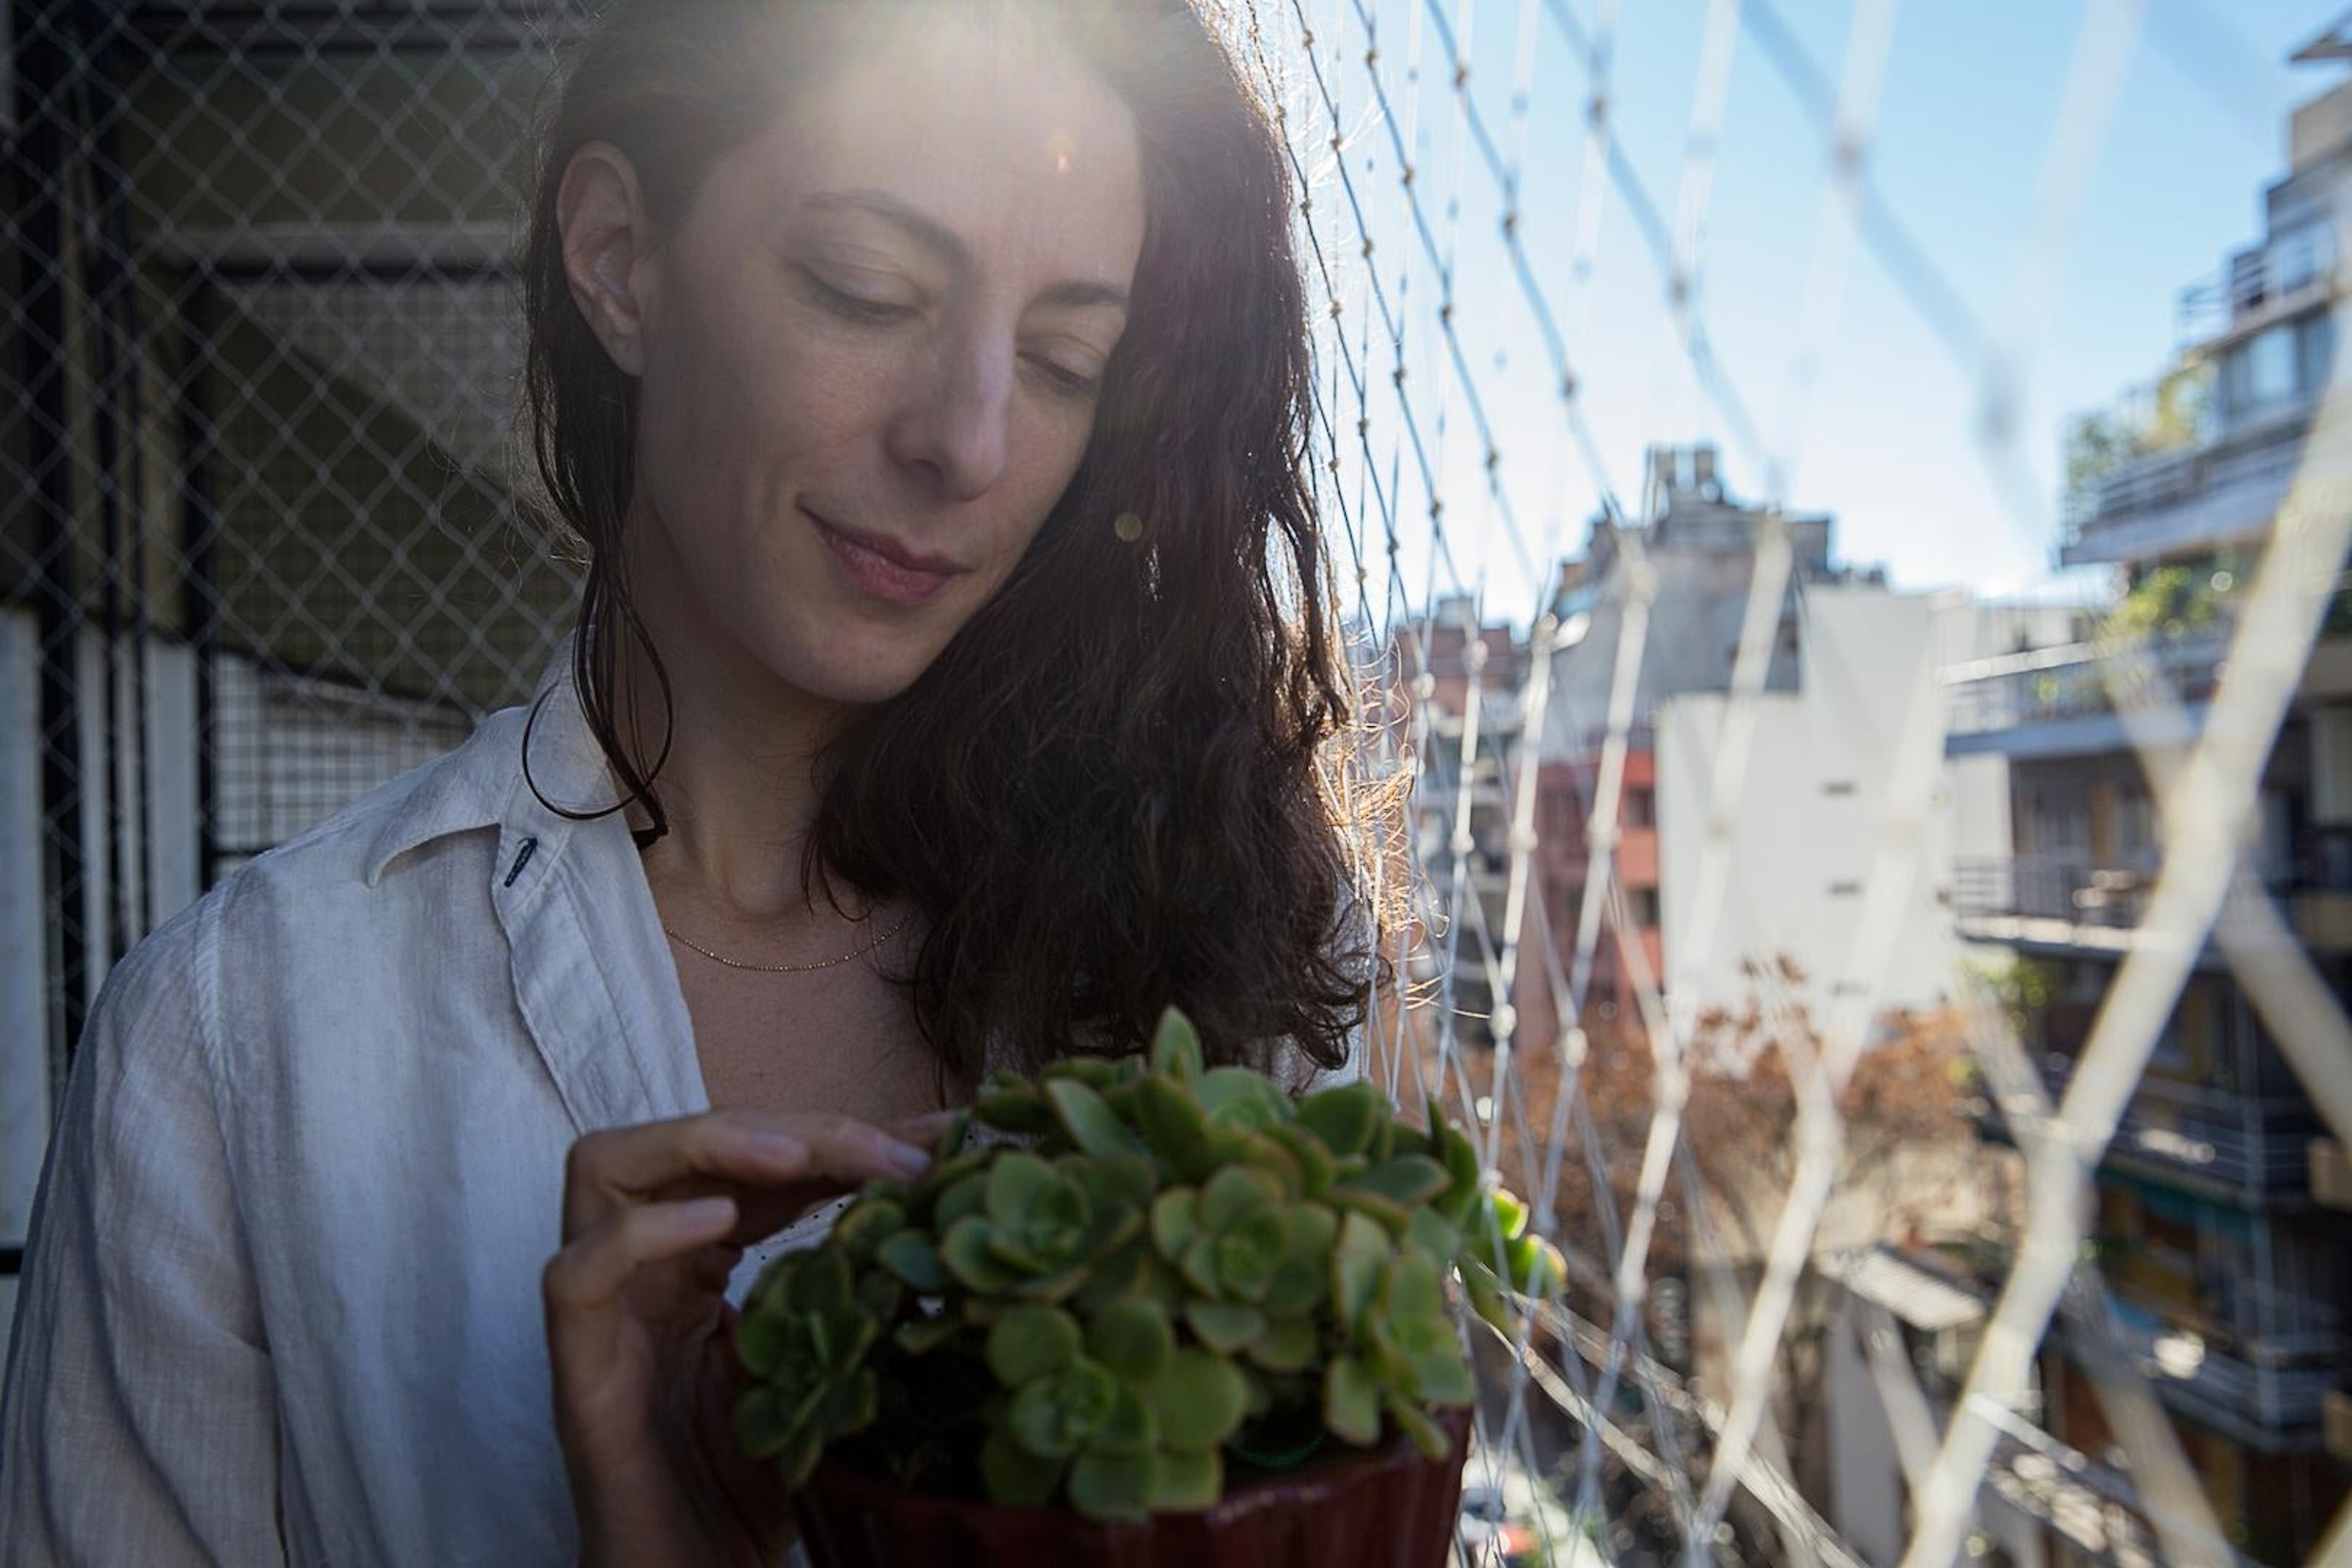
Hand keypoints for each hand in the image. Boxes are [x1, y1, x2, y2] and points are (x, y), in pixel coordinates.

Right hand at [544, 1108, 950, 1567]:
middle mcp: (644, 1268)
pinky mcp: (577, 1374)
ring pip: (603, 1168)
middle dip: (789, 1129)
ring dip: (705, 1142)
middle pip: (685, 1142)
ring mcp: (603, 1313)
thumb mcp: (825, 1370)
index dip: (843, 1137)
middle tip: (885, 1150)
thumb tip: (954, 1227)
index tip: (938, 1140)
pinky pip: (575, 1276)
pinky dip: (643, 1235)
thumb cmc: (754, 1483)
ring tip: (796, 1159)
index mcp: (699, 1261)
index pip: (758, 1161)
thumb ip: (861, 1295)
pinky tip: (719, 1222)